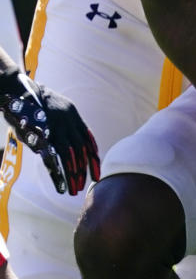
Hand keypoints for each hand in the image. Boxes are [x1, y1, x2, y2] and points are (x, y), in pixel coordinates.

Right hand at [0, 71, 99, 195]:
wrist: (16, 89)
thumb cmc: (32, 103)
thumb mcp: (52, 111)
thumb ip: (59, 128)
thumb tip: (57, 148)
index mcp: (72, 114)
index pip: (88, 139)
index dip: (93, 156)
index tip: (97, 171)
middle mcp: (67, 120)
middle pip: (81, 149)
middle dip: (85, 168)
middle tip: (89, 183)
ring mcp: (54, 126)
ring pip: (69, 155)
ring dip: (72, 174)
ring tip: (74, 189)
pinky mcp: (40, 134)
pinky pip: (51, 157)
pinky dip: (57, 173)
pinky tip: (60, 185)